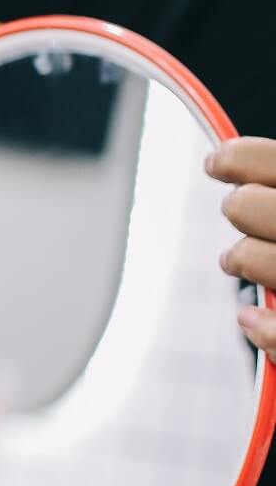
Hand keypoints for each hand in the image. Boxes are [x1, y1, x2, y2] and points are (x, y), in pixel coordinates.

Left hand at [211, 138, 275, 352]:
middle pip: (249, 207)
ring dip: (243, 260)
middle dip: (241, 207)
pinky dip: (261, 328)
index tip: (216, 163)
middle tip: (240, 212)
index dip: (240, 157)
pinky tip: (250, 321)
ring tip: (244, 262)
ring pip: (252, 259)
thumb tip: (229, 160)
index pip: (274, 161)